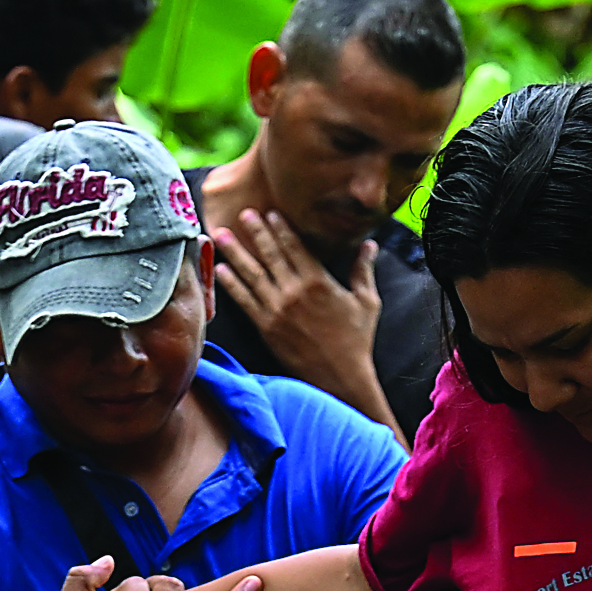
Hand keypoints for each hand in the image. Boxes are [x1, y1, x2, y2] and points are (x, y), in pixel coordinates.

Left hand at [213, 211, 384, 418]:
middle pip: (270, 254)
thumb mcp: (367, 302)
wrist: (341, 377)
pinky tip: (221, 270)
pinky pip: (244, 301)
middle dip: (256, 232)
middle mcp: (294, 291)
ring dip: (236, 252)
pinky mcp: (266, 328)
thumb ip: (363, 270)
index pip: (295, 247)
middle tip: (243, 213)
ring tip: (221, 234)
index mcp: (319, 281)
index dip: (281, 228)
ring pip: (252, 274)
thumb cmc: (357, 341)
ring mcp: (277, 309)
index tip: (270, 213)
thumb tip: (370, 244)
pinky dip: (231, 285)